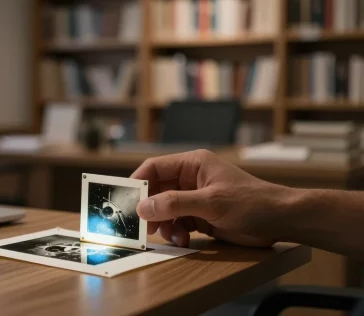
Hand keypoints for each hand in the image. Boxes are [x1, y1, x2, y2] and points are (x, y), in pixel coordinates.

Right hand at [131, 150, 294, 247]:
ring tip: (173, 236)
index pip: (155, 168)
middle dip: (151, 209)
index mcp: (193, 164)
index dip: (138, 182)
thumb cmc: (250, 202)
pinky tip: (183, 240)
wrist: (280, 221)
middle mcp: (190, 179)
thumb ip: (175, 203)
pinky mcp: (200, 215)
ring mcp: (195, 198)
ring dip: (164, 224)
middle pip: (157, 190)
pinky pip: (177, 222)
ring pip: (165, 209)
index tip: (125, 200)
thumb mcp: (211, 202)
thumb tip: (142, 207)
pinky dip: (176, 232)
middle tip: (145, 226)